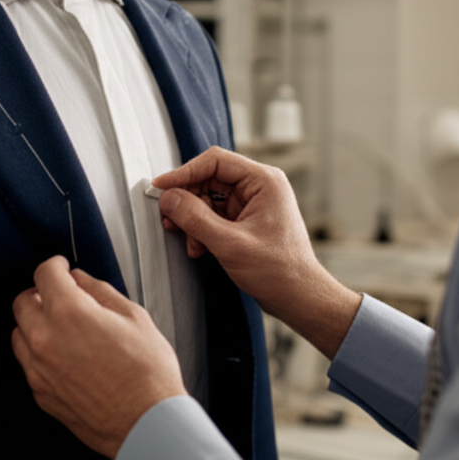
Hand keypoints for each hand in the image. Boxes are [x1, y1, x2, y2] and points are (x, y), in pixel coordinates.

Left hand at [12, 256, 186, 458]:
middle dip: (41, 293)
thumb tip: (81, 280)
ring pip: (19, 334)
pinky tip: (65, 355)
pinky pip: (28, 364)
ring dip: (35, 323)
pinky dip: (40, 352)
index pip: (44, 274)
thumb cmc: (148, 373)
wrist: (146, 423)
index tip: (61, 267)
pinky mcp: (41, 393)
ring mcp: (39, 370)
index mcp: (69, 313)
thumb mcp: (134, 317)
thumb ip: (100, 292)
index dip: (55, 265)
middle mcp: (45, 340)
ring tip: (63, 327)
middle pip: (22, 302)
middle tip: (61, 296)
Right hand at [153, 147, 360, 357]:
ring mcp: (252, 204)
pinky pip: (214, 216)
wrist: (298, 297)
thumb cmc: (278, 271)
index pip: (215, 162)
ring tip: (190, 242)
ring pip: (208, 199)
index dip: (183, 172)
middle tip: (170, 220)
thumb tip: (168, 198)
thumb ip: (196, 218)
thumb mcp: (230, 244)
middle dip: (187, 201)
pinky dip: (201, 230)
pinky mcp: (245, 221)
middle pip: (208, 179)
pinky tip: (199, 248)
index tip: (160, 187)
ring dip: (193, 220)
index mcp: (263, 181)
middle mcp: (259, 187)